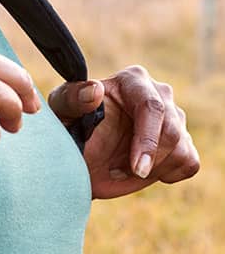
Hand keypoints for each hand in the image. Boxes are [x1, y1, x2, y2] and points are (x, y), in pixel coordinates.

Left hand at [48, 66, 199, 198]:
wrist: (81, 152)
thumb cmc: (69, 123)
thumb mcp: (62, 110)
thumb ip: (73, 97)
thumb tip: (96, 90)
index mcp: (132, 79)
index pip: (152, 106)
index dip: (147, 140)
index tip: (137, 168)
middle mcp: (158, 93)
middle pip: (172, 131)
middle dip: (149, 160)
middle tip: (121, 171)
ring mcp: (174, 117)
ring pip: (181, 149)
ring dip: (152, 168)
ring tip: (122, 166)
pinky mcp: (182, 141)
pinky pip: (190, 162)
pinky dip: (167, 173)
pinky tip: (142, 168)